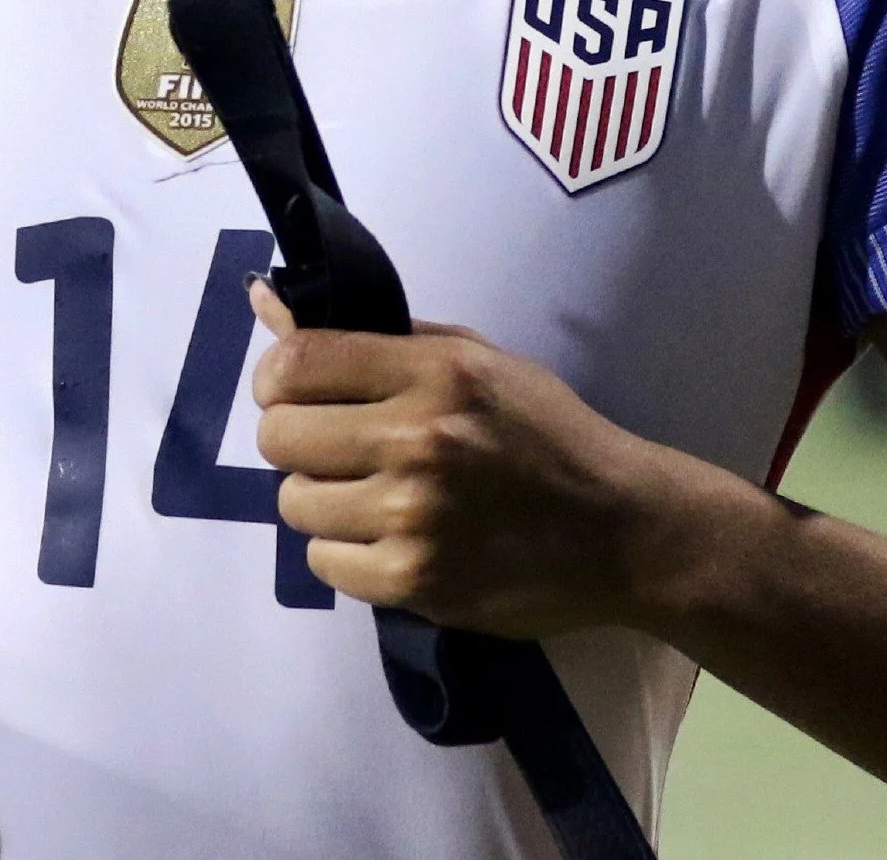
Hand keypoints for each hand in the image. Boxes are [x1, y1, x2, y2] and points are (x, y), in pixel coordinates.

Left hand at [249, 280, 662, 636]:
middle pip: (280, 436)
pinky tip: (388, 537)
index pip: (297, 363)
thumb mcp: (475, 359)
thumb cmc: (546, 432)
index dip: (278, 377)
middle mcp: (416, 439)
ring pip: (295, 504)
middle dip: (297, 438)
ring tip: (369, 494)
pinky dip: (345, 553)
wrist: (619, 530)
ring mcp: (412, 516)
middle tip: (337, 445)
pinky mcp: (414, 582)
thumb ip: (375, 336)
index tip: (295, 389)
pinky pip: (324, 564)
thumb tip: (267, 303)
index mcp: (435, 372)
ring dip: (322, 498)